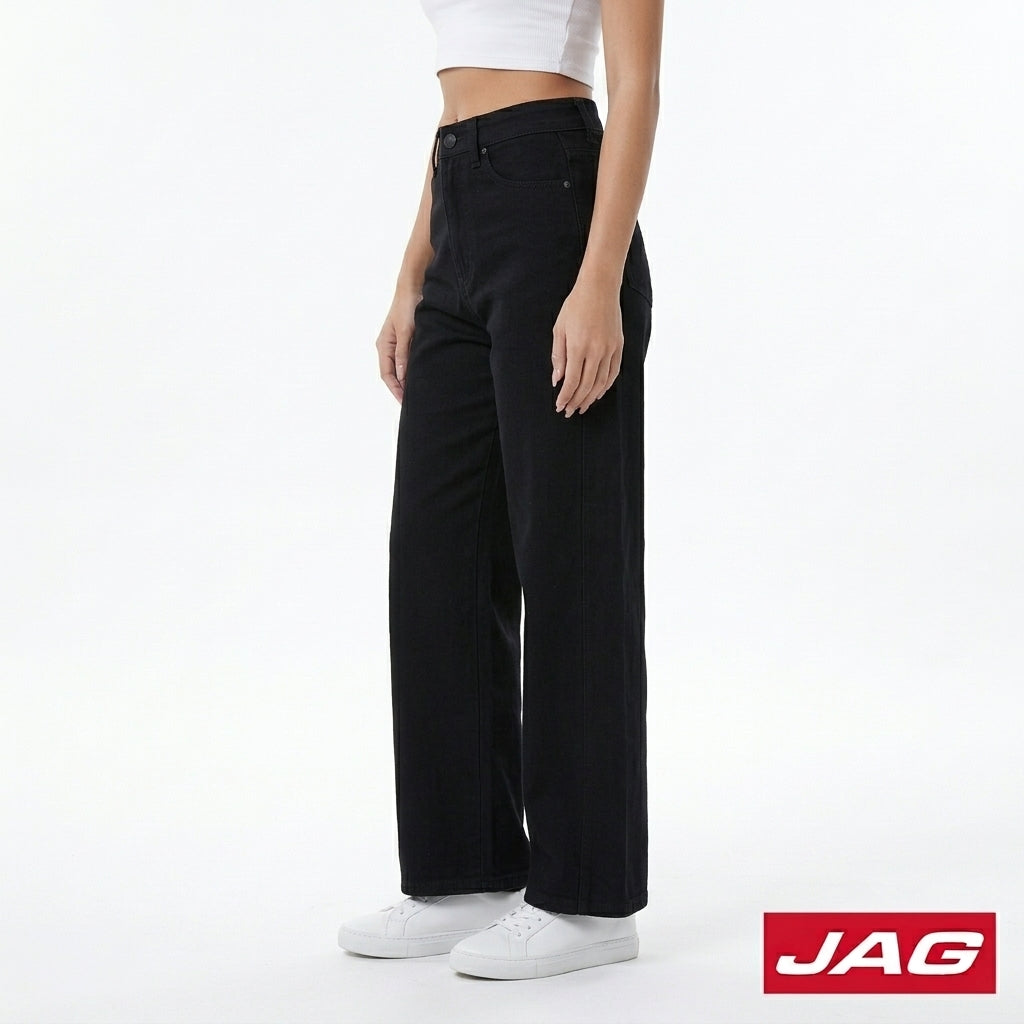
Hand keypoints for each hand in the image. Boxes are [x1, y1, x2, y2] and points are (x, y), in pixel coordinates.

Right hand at [376, 285, 421, 402]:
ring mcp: (397, 344)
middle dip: (400, 389)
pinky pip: (407, 360)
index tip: (405, 402)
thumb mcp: (406, 332)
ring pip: (399, 368)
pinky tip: (420, 377)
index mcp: (383, 346)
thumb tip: (401, 376)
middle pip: (392, 375)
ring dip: (406, 381)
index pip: (386, 375)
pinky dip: (412, 371)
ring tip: (417, 394)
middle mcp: (388, 347)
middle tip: (412, 404)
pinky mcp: (407, 340)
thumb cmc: (407, 307)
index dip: (395, 390)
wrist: (413, 287)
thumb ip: (403, 354)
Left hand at [551, 279, 622, 416]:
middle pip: (586, 386)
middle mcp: (596, 351)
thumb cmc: (576, 306)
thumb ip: (558, 356)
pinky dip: (605, 386)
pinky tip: (598, 393)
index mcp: (578, 347)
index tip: (560, 406)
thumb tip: (557, 379)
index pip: (571, 381)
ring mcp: (610, 349)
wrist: (599, 288)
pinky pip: (613, 373)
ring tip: (582, 406)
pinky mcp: (619, 346)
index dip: (565, 397)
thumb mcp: (559, 329)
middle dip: (576, 401)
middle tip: (569, 411)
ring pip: (601, 383)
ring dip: (590, 398)